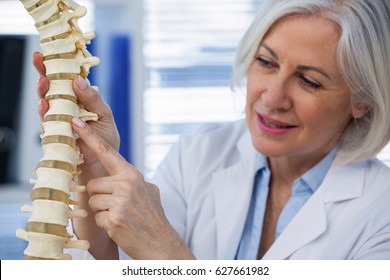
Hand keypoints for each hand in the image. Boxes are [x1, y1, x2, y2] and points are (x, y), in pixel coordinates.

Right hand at [33, 52, 119, 167]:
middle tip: (39, 58)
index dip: (60, 64)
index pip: (69, 78)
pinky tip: (45, 102)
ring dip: (43, 89)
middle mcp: (68, 106)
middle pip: (53, 85)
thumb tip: (78, 80)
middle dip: (44, 71)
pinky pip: (46, 119)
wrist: (103, 163)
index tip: (53, 51)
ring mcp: (60, 118)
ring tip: (44, 81)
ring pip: (46, 100)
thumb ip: (93, 98)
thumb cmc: (106, 138)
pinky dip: (45, 110)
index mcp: (82, 98)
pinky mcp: (54, 131)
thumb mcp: (105, 114)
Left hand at [71, 117, 195, 259]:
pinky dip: (104, 223)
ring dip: (102, 210)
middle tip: (117, 206)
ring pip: (92, 200)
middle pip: (93, 183)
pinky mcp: (113, 218)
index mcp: (132, 175)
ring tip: (120, 216)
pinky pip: (96, 217)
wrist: (161, 243)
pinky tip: (119, 226)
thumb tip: (121, 174)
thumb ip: (133, 180)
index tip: (75, 123)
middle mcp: (126, 184)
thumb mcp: (149, 191)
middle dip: (99, 196)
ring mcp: (119, 201)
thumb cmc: (153, 218)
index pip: (107, 152)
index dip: (89, 137)